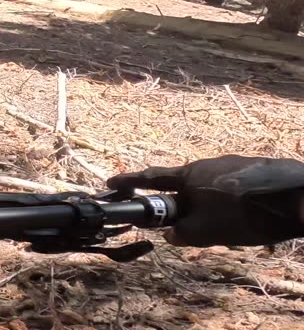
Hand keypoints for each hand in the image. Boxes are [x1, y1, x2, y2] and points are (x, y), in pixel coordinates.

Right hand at [108, 155, 303, 246]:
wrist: (295, 198)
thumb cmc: (243, 215)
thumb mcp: (208, 232)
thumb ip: (184, 233)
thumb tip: (170, 234)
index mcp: (189, 176)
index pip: (152, 178)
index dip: (130, 181)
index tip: (112, 182)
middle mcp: (207, 164)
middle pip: (185, 185)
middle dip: (182, 204)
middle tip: (186, 223)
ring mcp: (232, 164)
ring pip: (211, 188)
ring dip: (210, 206)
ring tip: (227, 227)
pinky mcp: (254, 170)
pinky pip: (233, 188)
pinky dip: (231, 203)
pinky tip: (247, 218)